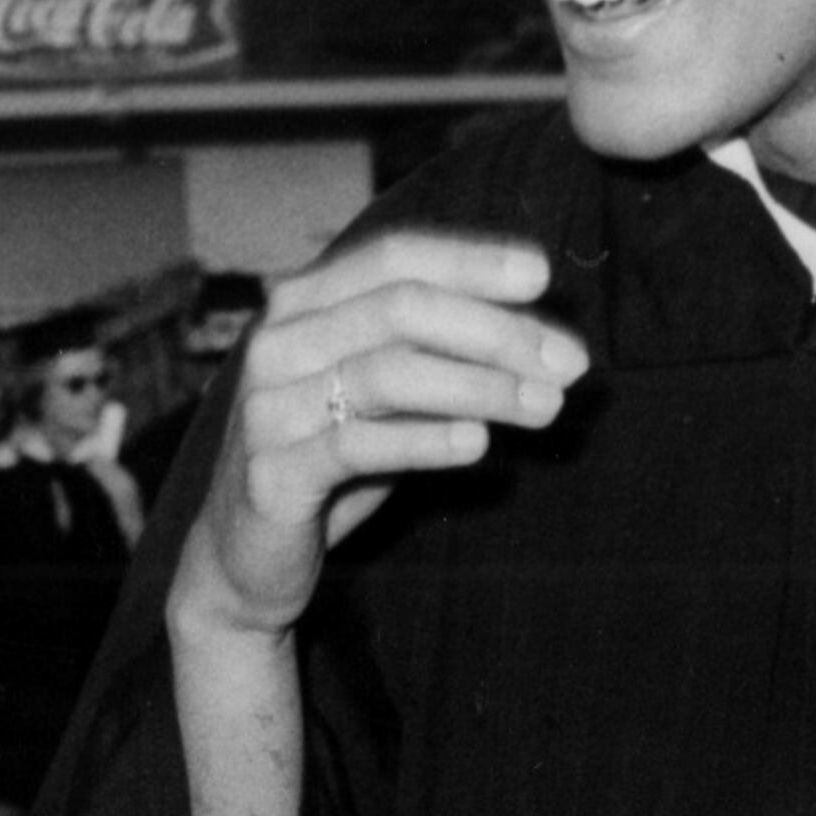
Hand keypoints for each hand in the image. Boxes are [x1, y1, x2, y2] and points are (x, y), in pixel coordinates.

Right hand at [171, 230, 585, 645]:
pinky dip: (425, 440)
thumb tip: (547, 341)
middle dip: (496, 332)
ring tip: (545, 407)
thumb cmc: (330, 461)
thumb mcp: (386, 398)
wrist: (246, 558)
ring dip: (480, 386)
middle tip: (569, 365)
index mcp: (303, 304)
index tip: (544, 278)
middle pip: (399, 308)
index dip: (471, 262)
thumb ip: (440, 356)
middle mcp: (276, 341)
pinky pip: (357, 444)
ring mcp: (267, 406)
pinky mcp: (270, 473)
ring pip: (385, 372)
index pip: (394, 257)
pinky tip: (479, 445)